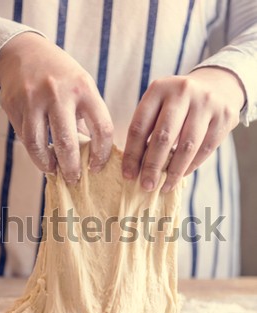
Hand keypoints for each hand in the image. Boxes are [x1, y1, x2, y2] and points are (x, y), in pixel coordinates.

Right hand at [0, 33, 112, 181]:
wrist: (23, 52)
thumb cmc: (61, 77)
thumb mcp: (81, 87)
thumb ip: (88, 118)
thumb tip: (94, 158)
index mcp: (84, 88)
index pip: (102, 129)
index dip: (101, 155)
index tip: (96, 168)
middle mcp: (58, 92)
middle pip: (67, 144)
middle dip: (71, 169)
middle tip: (73, 179)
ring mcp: (32, 98)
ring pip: (38, 145)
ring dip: (47, 165)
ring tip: (53, 169)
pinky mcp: (13, 104)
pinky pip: (24, 137)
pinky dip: (34, 150)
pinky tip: (41, 153)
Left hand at [122, 67, 244, 191]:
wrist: (217, 86)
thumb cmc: (177, 104)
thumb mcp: (159, 106)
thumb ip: (147, 130)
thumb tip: (135, 169)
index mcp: (158, 89)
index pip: (139, 126)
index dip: (132, 154)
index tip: (128, 175)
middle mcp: (182, 91)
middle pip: (163, 137)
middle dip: (153, 166)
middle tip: (146, 186)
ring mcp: (206, 102)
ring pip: (186, 146)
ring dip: (174, 171)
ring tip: (165, 187)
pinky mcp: (224, 115)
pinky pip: (205, 148)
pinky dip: (192, 166)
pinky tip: (181, 175)